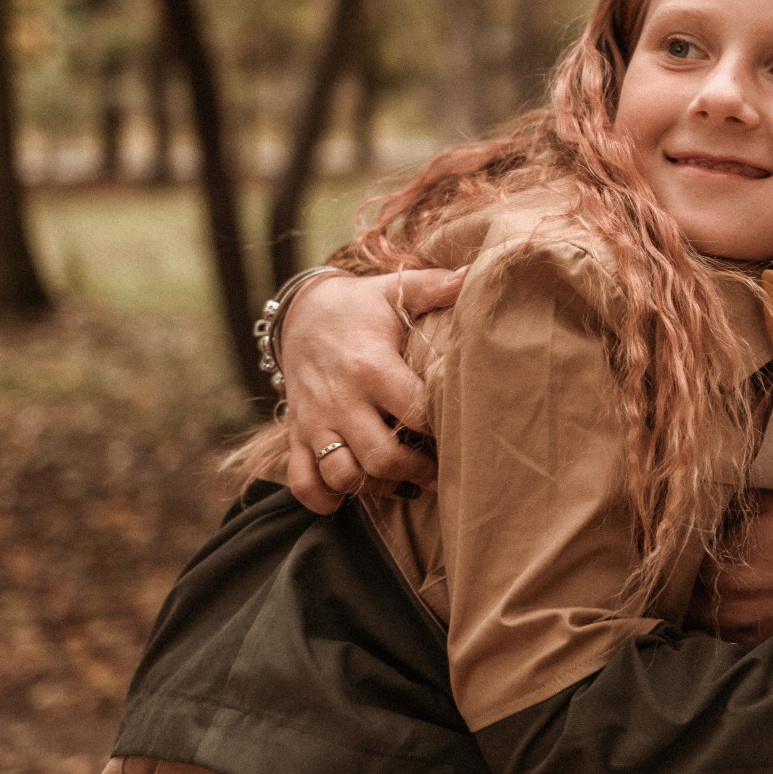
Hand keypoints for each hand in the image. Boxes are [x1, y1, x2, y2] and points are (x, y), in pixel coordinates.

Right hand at [281, 267, 465, 512]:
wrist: (300, 314)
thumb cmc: (362, 307)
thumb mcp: (395, 289)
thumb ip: (436, 286)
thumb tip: (476, 274)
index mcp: (372, 365)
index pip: (414, 410)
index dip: (443, 428)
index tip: (464, 431)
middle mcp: (341, 399)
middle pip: (379, 456)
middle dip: (415, 472)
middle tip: (440, 471)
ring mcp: (315, 420)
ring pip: (341, 475)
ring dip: (374, 487)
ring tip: (402, 481)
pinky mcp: (296, 435)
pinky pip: (302, 483)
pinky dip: (324, 500)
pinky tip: (350, 495)